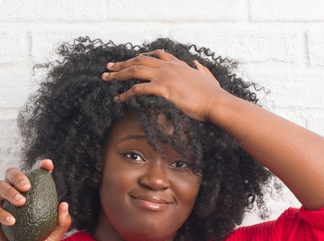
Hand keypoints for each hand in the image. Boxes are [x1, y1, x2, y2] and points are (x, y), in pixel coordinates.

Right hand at [0, 159, 70, 240]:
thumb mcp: (52, 238)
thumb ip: (60, 223)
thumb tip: (64, 204)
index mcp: (29, 198)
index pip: (34, 178)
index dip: (40, 168)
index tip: (48, 165)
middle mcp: (12, 198)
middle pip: (9, 174)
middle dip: (18, 175)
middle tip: (28, 186)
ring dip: (9, 191)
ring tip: (21, 202)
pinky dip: (2, 213)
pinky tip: (12, 221)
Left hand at [102, 49, 229, 122]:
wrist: (217, 103)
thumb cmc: (213, 95)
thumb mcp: (208, 77)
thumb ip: (201, 70)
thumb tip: (197, 64)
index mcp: (178, 64)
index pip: (156, 55)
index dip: (140, 57)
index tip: (130, 59)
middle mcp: (169, 66)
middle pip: (139, 60)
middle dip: (122, 64)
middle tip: (108, 68)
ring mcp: (166, 75)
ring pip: (135, 71)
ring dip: (118, 74)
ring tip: (106, 79)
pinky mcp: (164, 88)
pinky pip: (139, 89)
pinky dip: (126, 93)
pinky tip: (119, 98)